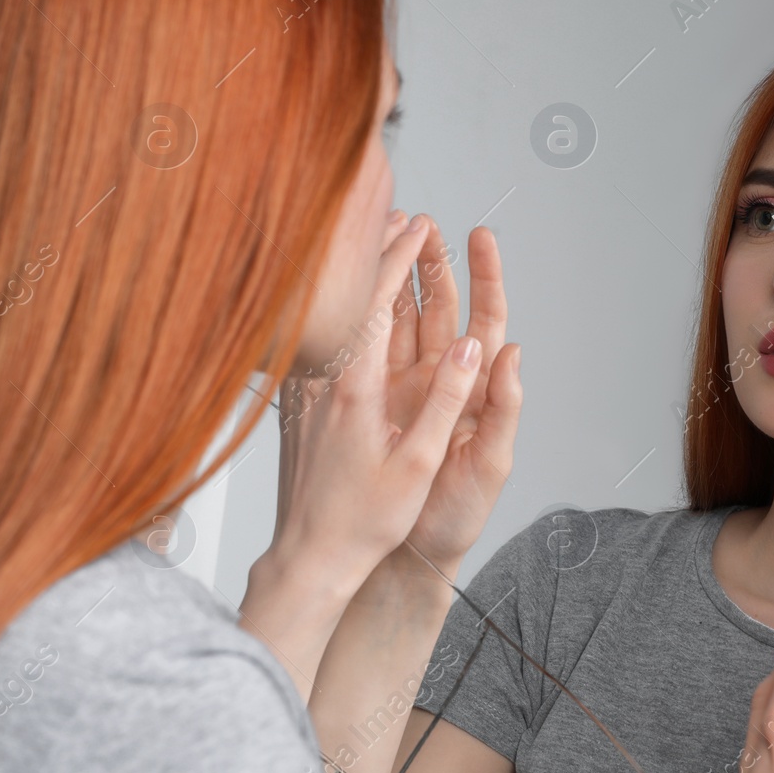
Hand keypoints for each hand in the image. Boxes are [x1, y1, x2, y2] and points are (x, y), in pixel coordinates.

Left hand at [265, 214, 487, 593]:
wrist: (309, 557)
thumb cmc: (366, 521)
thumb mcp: (418, 464)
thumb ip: (447, 401)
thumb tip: (476, 349)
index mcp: (356, 390)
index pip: (377, 303)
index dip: (399, 257)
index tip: (420, 225)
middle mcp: (325, 383)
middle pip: (351, 298)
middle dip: (378, 252)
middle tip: (402, 215)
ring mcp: (306, 394)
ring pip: (332, 317)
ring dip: (357, 278)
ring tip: (375, 242)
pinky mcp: (297, 408)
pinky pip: (319, 343)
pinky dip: (337, 311)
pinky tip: (343, 305)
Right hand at [380, 215, 521, 573]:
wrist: (405, 556)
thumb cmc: (456, 515)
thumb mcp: (490, 465)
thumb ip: (504, 410)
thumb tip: (512, 352)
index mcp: (475, 388)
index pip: (483, 319)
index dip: (484, 276)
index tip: (480, 235)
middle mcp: (440, 379)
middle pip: (438, 305)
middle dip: (431, 260)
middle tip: (421, 220)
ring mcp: (402, 387)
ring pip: (399, 318)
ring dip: (394, 276)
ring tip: (386, 235)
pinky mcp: (370, 400)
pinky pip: (366, 347)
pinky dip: (362, 313)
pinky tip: (349, 286)